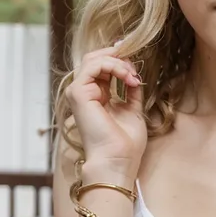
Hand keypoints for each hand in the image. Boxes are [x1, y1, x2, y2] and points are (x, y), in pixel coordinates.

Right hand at [65, 44, 147, 171]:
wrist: (118, 159)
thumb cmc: (125, 143)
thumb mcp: (132, 109)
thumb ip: (131, 91)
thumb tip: (135, 75)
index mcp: (95, 96)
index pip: (101, 67)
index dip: (119, 60)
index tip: (137, 68)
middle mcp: (84, 93)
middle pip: (94, 58)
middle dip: (118, 57)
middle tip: (134, 67)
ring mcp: (79, 92)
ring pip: (93, 59)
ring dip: (119, 63)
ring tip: (133, 76)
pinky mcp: (78, 93)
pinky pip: (94, 66)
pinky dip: (113, 66)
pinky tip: (127, 78)